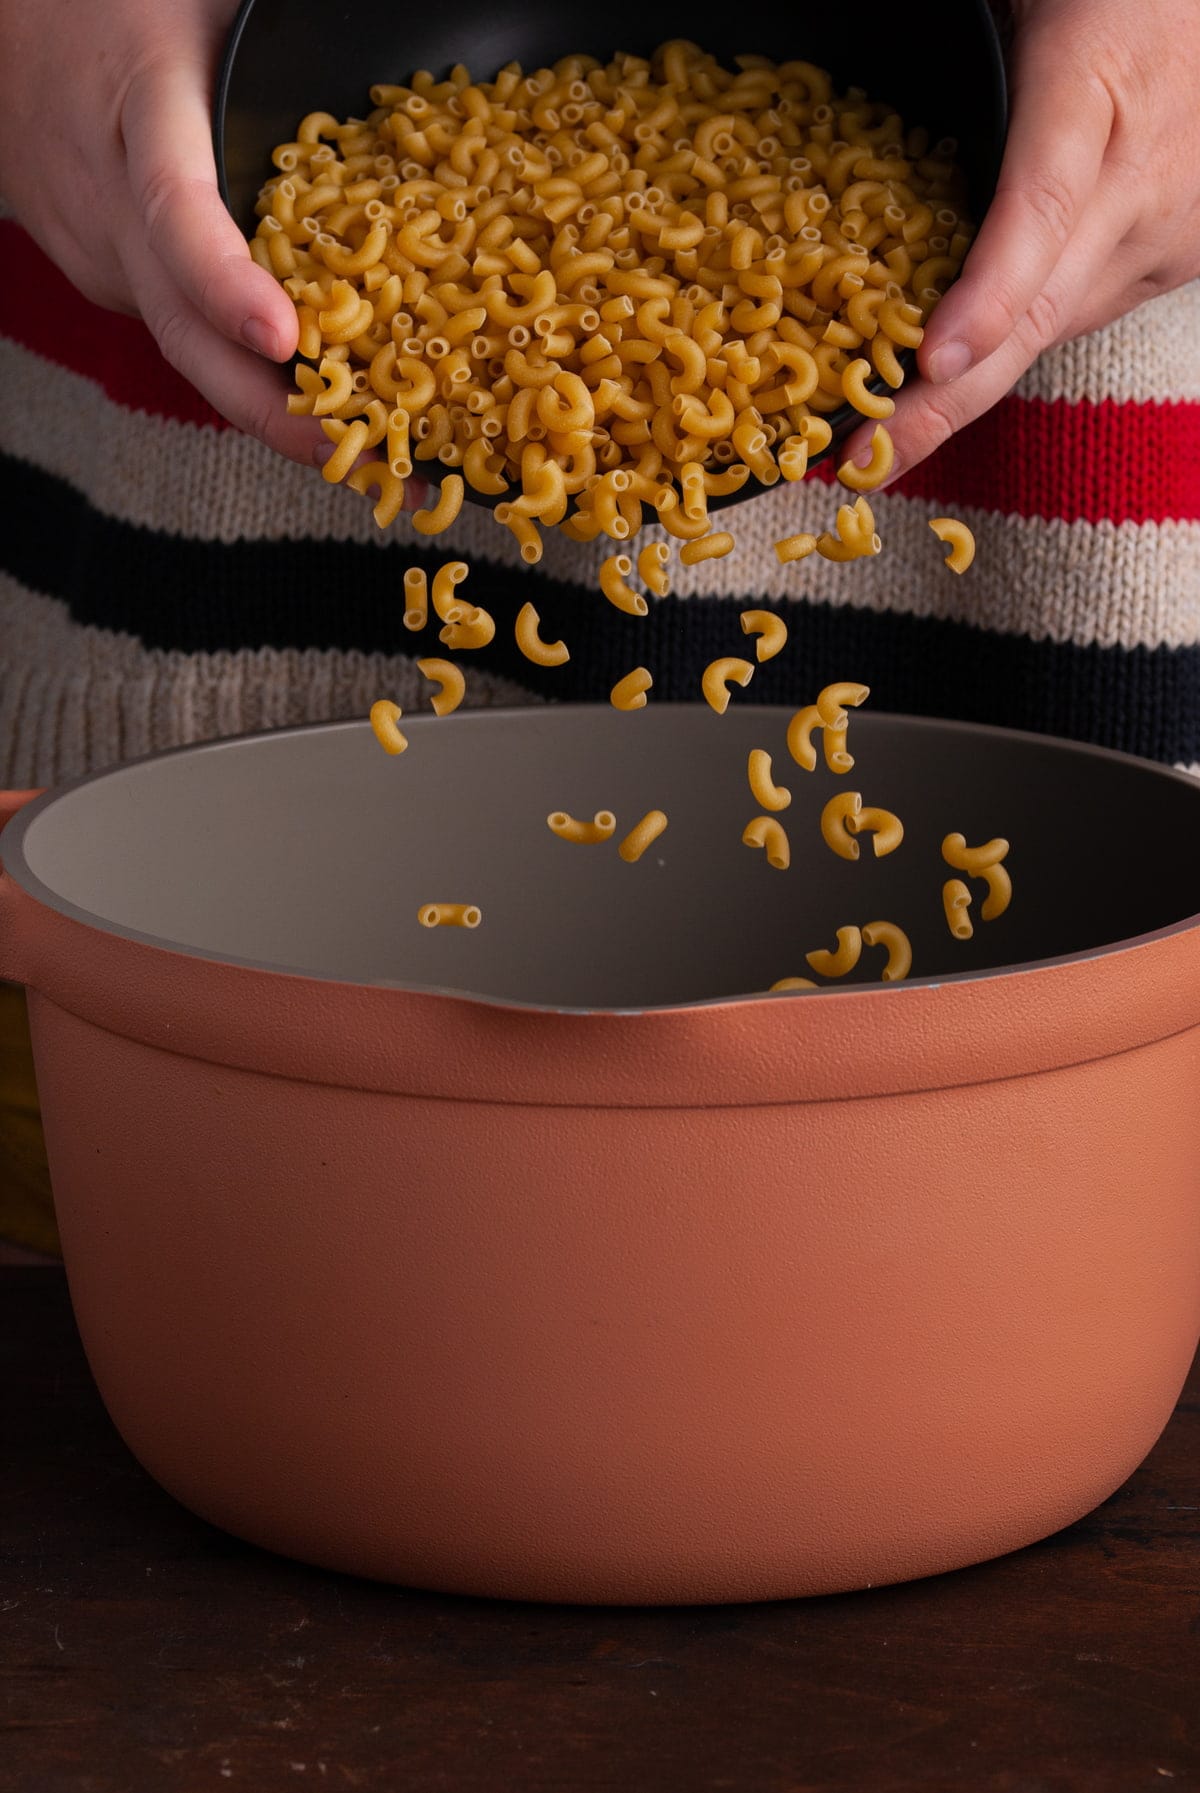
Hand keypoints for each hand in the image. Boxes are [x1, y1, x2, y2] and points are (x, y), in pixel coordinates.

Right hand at [0, 0, 325, 464]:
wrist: (9, 22)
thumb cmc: (128, 1)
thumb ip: (286, 37)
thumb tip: (404, 64)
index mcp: (140, 111)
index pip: (176, 208)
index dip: (224, 282)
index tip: (280, 338)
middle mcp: (107, 200)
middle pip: (181, 327)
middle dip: (267, 410)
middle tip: (354, 458)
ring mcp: (96, 249)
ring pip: (182, 344)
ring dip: (266, 405)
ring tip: (362, 450)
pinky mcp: (101, 274)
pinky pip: (178, 326)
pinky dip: (239, 364)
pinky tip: (308, 391)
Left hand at [842, 0, 1199, 481]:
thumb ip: (962, 53)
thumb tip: (861, 94)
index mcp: (1095, 89)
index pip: (1040, 210)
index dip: (987, 295)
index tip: (934, 363)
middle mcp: (1141, 178)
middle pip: (1039, 311)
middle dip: (946, 405)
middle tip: (867, 464)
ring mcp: (1169, 229)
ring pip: (1052, 327)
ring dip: (970, 374)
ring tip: (885, 425)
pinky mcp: (1179, 257)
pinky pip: (1079, 310)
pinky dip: (1019, 328)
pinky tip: (962, 343)